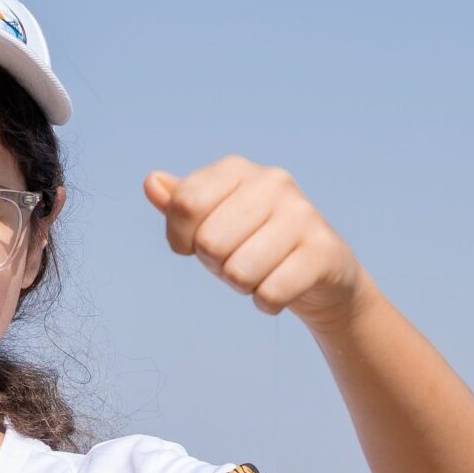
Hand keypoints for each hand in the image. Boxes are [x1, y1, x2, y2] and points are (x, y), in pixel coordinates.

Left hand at [143, 157, 370, 328]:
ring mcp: (302, 214)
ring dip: (243, 286)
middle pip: (209, 242)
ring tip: (262, 271)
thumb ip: (180, 204)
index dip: (181, 238)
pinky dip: (267, 303)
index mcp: (238, 169)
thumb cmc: (252, 243)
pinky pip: (269, 294)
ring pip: (238, 272)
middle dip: (216, 265)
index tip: (196, 245)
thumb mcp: (210, 222)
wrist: (319, 271)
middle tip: (238, 259)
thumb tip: (151, 182)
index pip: (185, 204)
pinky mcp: (323, 250)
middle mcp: (273, 182)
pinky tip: (281, 286)